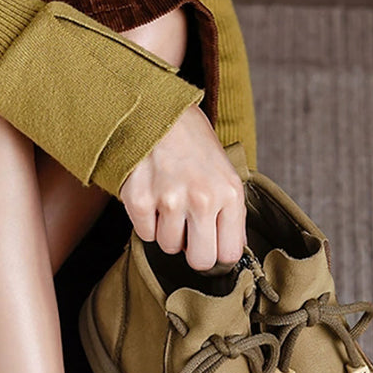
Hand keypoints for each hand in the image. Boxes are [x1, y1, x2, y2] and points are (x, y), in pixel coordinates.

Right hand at [118, 104, 246, 271]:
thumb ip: (231, 213)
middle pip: (200, 261)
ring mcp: (169, 200)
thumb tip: (230, 250)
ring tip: (169, 202)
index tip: (210, 241)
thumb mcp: (225, 172)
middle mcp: (202, 199)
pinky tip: (152, 196)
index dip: (217, 251)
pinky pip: (145, 234)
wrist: (156, 111)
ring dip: (167, 231)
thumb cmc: (192, 144)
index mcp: (229, 193)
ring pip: (169, 247)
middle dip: (193, 251)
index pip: (229, 254)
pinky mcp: (140, 200)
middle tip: (188, 232)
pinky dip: (147, 221)